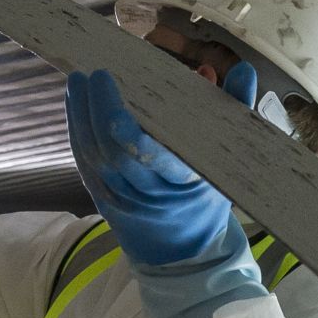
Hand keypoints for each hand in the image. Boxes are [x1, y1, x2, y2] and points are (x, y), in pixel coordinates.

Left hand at [67, 69, 267, 317]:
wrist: (181, 247)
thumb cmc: (209, 192)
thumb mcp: (230, 158)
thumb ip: (236, 111)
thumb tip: (242, 70)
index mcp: (184, 183)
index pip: (154, 161)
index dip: (132, 138)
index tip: (120, 110)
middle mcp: (147, 192)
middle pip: (115, 156)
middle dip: (100, 114)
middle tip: (97, 75)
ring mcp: (118, 195)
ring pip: (93, 155)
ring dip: (82, 115)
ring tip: (80, 79)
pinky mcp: (100, 192)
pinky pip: (83, 159)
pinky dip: (76, 127)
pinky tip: (75, 98)